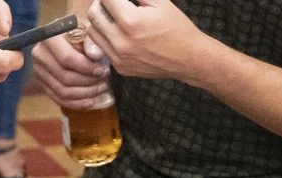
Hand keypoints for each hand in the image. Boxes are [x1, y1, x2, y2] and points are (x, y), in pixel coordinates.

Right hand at [32, 29, 112, 108]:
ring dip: (85, 95)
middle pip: (65, 78)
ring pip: (63, 92)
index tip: (103, 71)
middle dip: (88, 83)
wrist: (66, 36)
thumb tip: (95, 56)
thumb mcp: (86, 28)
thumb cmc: (79, 30)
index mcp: (49, 38)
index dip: (87, 68)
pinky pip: (59, 99)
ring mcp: (39, 72)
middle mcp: (40, 55)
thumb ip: (91, 40)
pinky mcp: (42, 84)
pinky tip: (91, 101)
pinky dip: (77, 103)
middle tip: (105, 81)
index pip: (67, 58)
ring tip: (101, 89)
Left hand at [83, 0, 211, 81]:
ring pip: (94, 32)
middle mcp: (120, 42)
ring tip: (114, 17)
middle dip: (101, 4)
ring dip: (100, 21)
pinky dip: (108, 38)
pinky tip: (121, 34)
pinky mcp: (120, 68)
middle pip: (93, 14)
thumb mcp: (159, 2)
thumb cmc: (176, 27)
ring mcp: (118, 58)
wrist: (188, 58)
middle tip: (113, 3)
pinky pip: (103, 48)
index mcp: (130, 22)